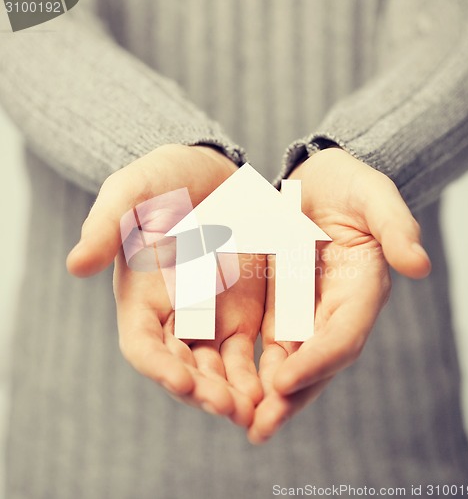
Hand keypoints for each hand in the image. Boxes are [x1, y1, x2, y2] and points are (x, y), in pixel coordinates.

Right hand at [67, 144, 264, 425]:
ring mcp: (211, 316)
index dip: (158, 365)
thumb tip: (75, 265)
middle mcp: (175, 315)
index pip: (143, 344)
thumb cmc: (164, 180)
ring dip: (234, 392)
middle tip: (228, 407)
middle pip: (184, 366)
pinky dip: (259, 372)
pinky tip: (276, 385)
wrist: (208, 174)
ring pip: (218, 368)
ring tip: (255, 409)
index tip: (180, 380)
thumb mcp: (132, 192)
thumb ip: (106, 223)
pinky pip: (250, 349)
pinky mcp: (243, 311)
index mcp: (142, 296)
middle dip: (203, 390)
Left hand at [248, 147, 430, 442]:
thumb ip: (395, 227)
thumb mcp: (374, 197)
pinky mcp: (279, 306)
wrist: (320, 182)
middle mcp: (334, 311)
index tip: (284, 380)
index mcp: (361, 291)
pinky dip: (250, 367)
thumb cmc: (350, 187)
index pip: (343, 336)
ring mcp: (305, 312)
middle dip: (290, 397)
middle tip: (260, 427)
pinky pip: (264, 343)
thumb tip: (419, 266)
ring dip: (266, 395)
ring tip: (240, 420)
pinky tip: (226, 385)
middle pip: (315, 363)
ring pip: (288, 362)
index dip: (317, 360)